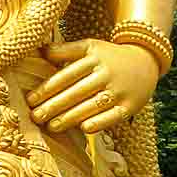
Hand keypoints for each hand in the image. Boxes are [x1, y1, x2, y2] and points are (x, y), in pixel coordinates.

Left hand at [28, 39, 161, 133]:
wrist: (146, 61)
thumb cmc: (109, 57)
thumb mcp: (89, 47)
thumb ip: (65, 50)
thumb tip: (39, 51)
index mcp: (93, 58)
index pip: (66, 75)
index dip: (47, 88)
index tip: (30, 100)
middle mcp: (106, 73)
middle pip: (77, 91)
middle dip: (54, 105)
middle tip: (35, 117)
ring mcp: (120, 90)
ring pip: (92, 105)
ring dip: (71, 117)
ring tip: (51, 126)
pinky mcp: (131, 105)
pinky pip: (114, 115)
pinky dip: (100, 122)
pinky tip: (83, 129)